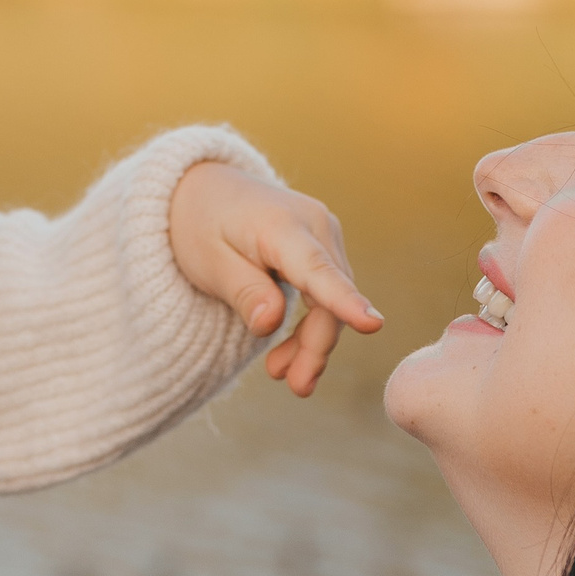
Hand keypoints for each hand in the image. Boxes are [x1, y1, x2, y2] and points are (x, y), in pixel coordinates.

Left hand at [168, 162, 382, 397]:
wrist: (205, 189)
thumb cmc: (201, 224)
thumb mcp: (207, 261)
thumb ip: (243, 291)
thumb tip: (272, 322)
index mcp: (280, 224)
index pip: (317, 269)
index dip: (344, 302)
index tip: (373, 326)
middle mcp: (314, 223)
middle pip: (328, 297)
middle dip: (316, 346)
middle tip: (294, 386)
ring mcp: (323, 232)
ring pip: (331, 299)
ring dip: (313, 341)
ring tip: (282, 375)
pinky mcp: (322, 246)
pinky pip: (325, 292)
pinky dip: (311, 325)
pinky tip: (290, 354)